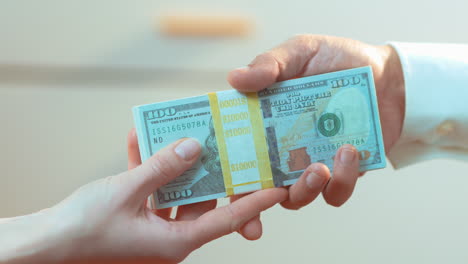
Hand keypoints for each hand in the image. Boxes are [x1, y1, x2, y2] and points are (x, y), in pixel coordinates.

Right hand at [6, 130, 286, 263]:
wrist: (44, 245)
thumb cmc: (82, 229)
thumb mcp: (126, 193)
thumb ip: (161, 169)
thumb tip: (193, 146)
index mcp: (177, 241)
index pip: (228, 220)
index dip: (254, 204)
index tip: (277, 189)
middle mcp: (171, 235)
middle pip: (203, 199)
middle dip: (211, 171)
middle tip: (227, 145)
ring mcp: (155, 226)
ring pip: (177, 190)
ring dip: (175, 163)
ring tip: (182, 132)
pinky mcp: (138, 216)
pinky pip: (152, 189)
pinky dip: (148, 167)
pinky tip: (141, 140)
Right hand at [227, 35, 404, 208]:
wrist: (388, 75)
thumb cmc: (338, 60)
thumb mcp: (300, 52)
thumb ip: (269, 64)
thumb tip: (234, 78)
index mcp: (263, 124)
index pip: (236, 158)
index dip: (227, 180)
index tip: (226, 194)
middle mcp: (282, 150)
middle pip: (258, 190)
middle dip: (255, 208)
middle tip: (271, 192)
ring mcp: (310, 164)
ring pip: (296, 198)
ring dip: (305, 189)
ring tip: (319, 166)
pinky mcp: (341, 173)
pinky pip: (335, 193)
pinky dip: (340, 181)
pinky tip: (348, 152)